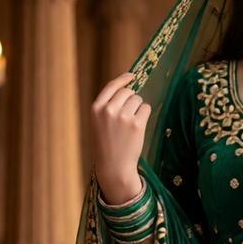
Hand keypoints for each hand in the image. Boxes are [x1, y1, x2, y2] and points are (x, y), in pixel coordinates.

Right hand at [90, 71, 151, 200]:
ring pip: (138, 100)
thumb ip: (108, 105)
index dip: (123, 80)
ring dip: (138, 108)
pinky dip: (145, 115)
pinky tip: (138, 127)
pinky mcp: (136, 124)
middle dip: (131, 99)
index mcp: (96, 108)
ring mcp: (123, 116)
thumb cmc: (107, 144)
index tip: (132, 76)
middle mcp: (108, 110)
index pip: (111, 86)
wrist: (114, 166)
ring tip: (131, 125)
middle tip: (129, 115)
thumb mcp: (99, 122)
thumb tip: (128, 88)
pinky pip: (146, 108)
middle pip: (128, 92)